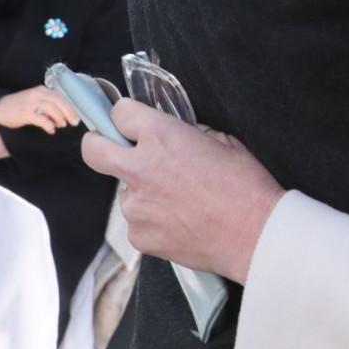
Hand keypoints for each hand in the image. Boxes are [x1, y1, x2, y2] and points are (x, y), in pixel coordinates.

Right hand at [0, 85, 80, 135]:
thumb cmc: (18, 106)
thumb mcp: (34, 100)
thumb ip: (47, 104)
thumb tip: (63, 115)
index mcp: (41, 90)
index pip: (60, 97)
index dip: (70, 107)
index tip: (76, 117)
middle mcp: (37, 94)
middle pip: (59, 101)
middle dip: (69, 112)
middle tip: (74, 123)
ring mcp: (30, 103)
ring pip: (52, 109)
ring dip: (59, 118)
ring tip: (61, 125)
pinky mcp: (24, 113)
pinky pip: (41, 119)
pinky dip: (49, 125)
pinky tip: (51, 130)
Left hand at [81, 100, 283, 283]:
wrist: (254, 235)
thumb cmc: (246, 186)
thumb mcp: (224, 141)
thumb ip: (189, 134)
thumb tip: (177, 134)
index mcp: (161, 136)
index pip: (120, 113)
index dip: (128, 115)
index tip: (132, 121)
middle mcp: (139, 169)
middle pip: (93, 149)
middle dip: (101, 144)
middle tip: (122, 149)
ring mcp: (135, 207)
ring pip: (124, 190)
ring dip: (142, 189)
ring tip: (180, 199)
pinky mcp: (138, 236)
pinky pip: (138, 220)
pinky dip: (154, 218)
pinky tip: (182, 220)